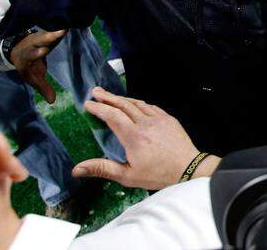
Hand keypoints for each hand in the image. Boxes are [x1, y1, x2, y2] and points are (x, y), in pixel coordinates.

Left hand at [9, 29, 65, 102]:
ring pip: (49, 31)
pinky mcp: (47, 30)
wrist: (18, 49)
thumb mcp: (33, 77)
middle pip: (41, 39)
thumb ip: (43, 87)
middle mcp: (34, 43)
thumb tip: (53, 102)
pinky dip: (61, 25)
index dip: (37, 52)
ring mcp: (41, 35)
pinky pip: (54, 27)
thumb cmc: (27, 65)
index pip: (33, 54)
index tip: (43, 50)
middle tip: (61, 31)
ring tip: (68, 25)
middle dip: (49, 36)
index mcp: (28, 55)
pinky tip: (71, 19)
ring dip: (57, 29)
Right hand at [73, 87, 211, 189]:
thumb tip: (77, 169)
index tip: (88, 104)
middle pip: (123, 104)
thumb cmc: (158, 175)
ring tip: (111, 96)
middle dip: (107, 97)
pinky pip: (150, 106)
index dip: (98, 108)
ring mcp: (158, 119)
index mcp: (133, 136)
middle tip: (95, 91)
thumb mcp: (127, 176)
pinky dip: (139, 103)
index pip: (112, 116)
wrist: (188, 168)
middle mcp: (145, 123)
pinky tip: (134, 103)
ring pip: (137, 103)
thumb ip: (102, 169)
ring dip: (122, 98)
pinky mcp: (168, 119)